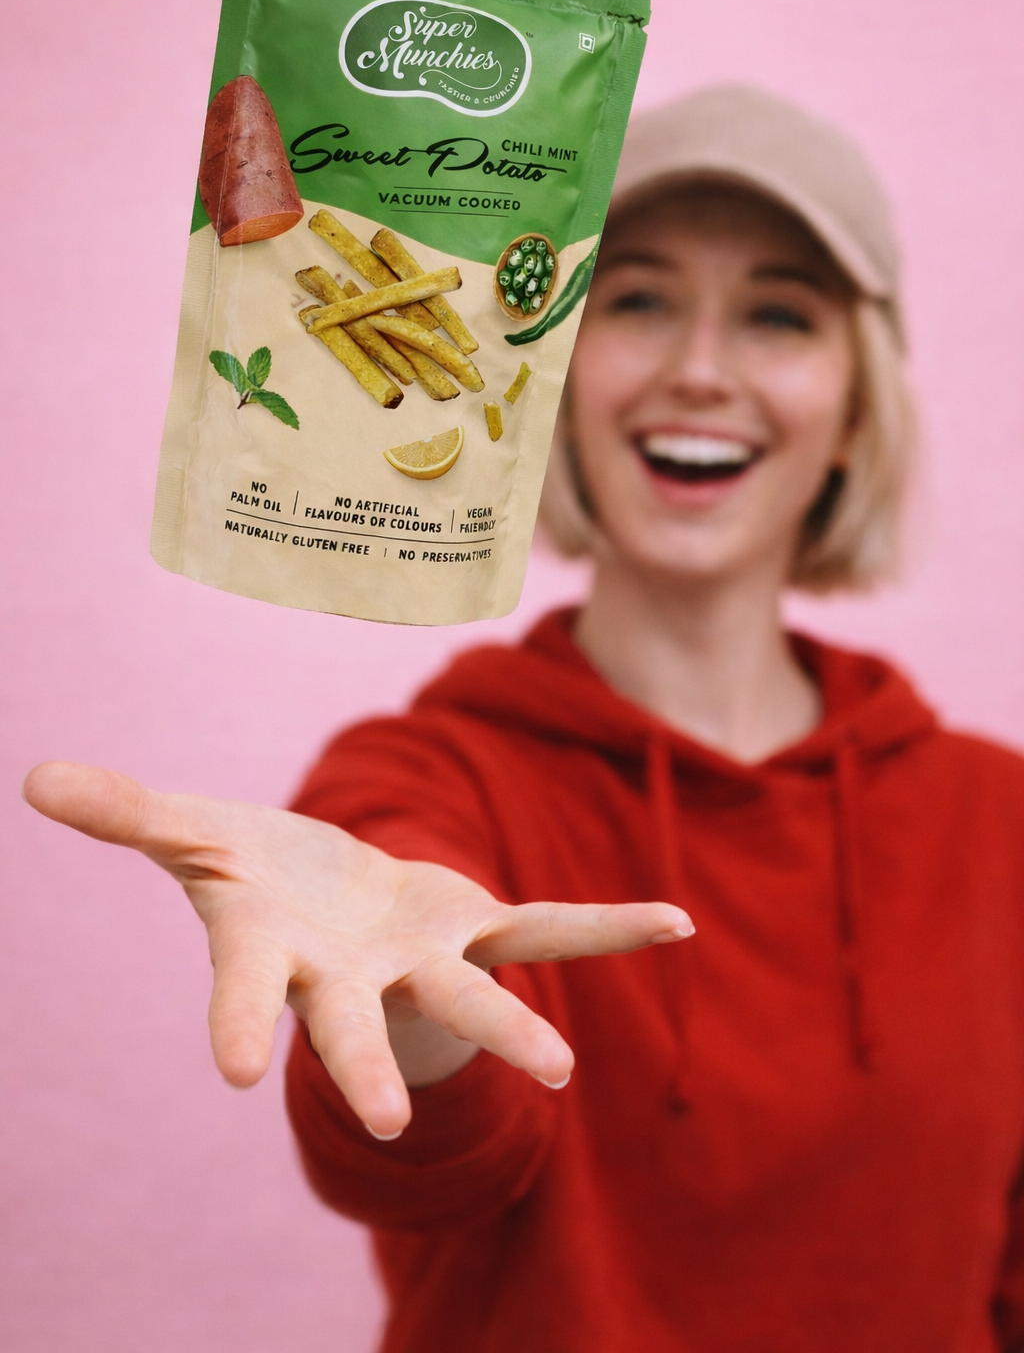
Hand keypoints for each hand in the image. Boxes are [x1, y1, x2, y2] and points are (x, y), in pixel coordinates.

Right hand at [23, 762, 693, 1137]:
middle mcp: (348, 973)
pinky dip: (609, 927)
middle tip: (388, 1117)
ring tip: (560, 1070)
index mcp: (272, 948)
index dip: (236, 1022)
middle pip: (353, 1021)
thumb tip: (33, 777)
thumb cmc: (256, 879)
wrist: (329, 902)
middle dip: (367, 1061)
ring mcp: (418, 956)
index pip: (245, 990)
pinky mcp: (475, 925)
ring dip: (508, 1029)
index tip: (231, 1072)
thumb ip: (127, 811)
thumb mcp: (192, 834)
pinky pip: (549, 926)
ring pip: (466, 994)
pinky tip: (676, 923)